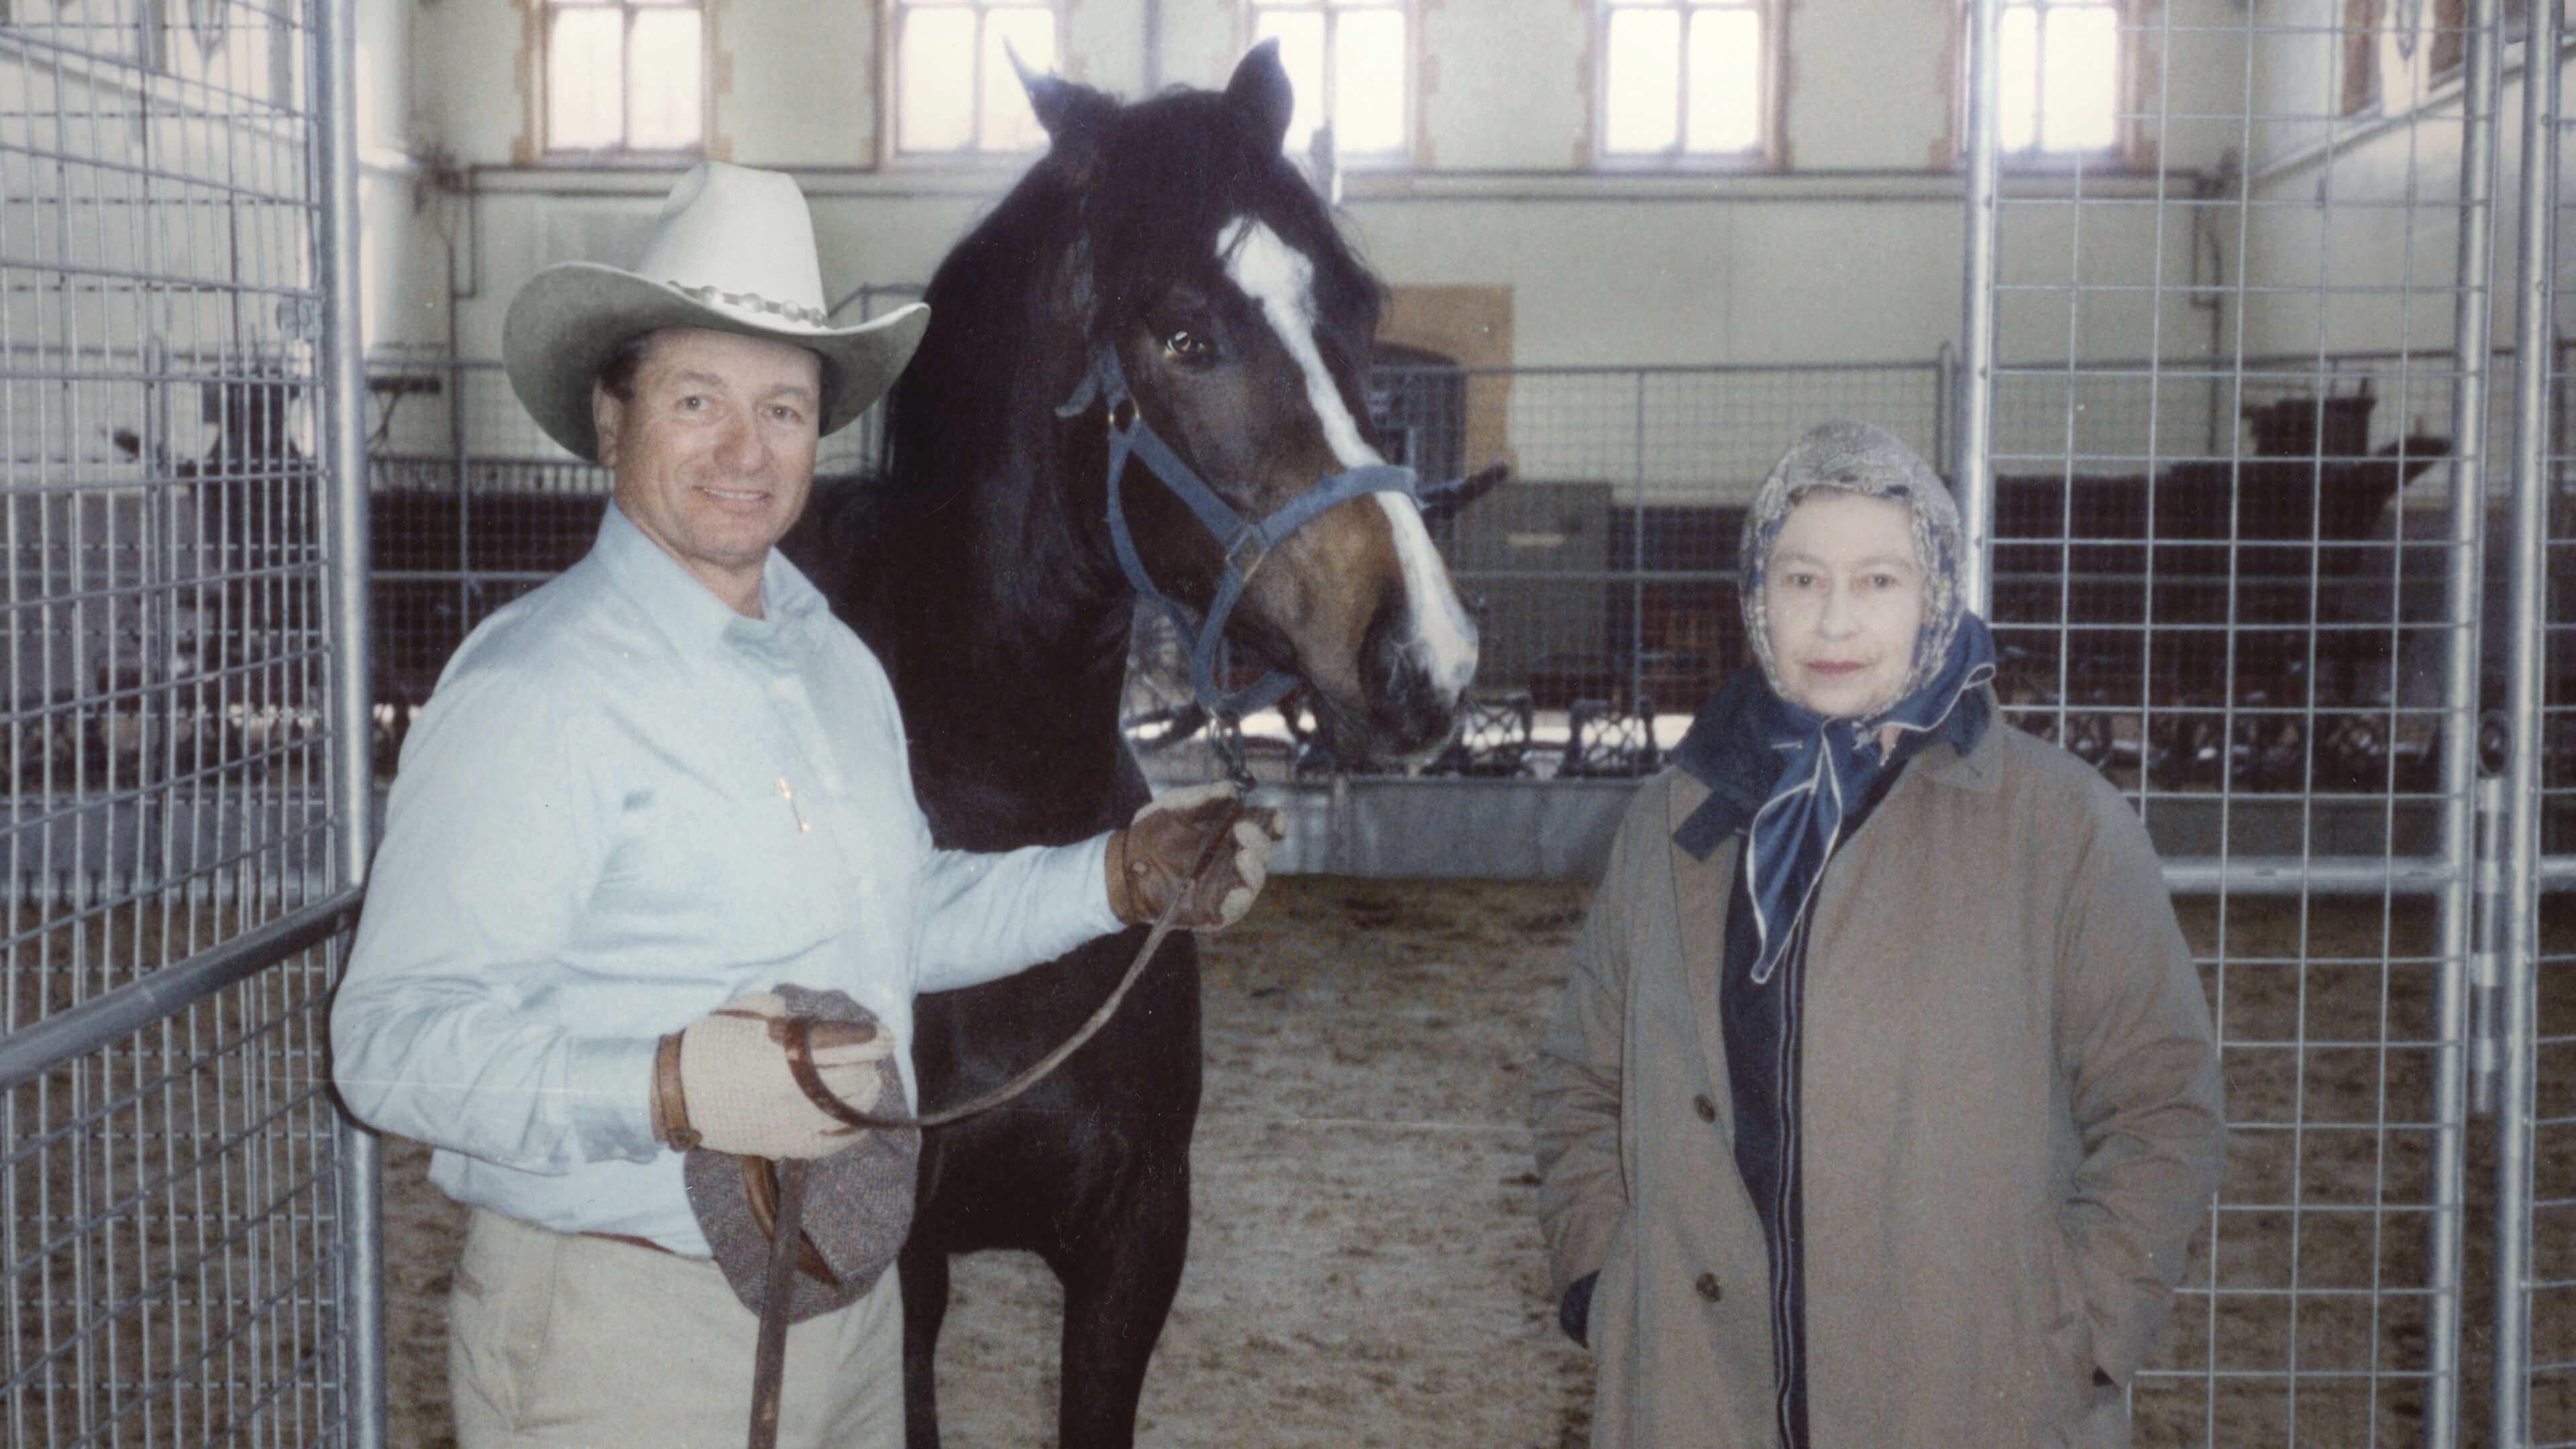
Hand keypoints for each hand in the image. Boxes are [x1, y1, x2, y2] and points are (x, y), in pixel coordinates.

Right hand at [652, 991, 895, 1158]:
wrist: (673, 1092)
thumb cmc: (709, 1044)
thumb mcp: (747, 1010)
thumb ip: (786, 1013)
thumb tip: (811, 1020)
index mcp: (786, 1057)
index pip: (852, 1048)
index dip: (875, 1040)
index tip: (883, 1034)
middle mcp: (796, 1094)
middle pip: (858, 1082)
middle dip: (868, 1065)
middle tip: (866, 1056)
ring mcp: (793, 1125)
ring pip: (852, 1114)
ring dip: (864, 1096)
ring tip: (861, 1083)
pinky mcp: (786, 1146)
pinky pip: (834, 1144)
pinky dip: (852, 1131)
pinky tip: (856, 1119)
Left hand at [1104, 783, 1286, 930]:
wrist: (1123, 864)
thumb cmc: (1152, 831)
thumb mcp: (1174, 806)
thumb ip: (1202, 797)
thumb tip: (1232, 791)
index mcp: (1231, 831)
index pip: (1264, 828)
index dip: (1276, 823)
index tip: (1277, 819)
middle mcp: (1233, 858)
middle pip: (1262, 853)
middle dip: (1259, 842)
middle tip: (1242, 830)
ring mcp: (1225, 885)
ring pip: (1253, 883)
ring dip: (1253, 870)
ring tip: (1242, 857)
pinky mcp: (1211, 911)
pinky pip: (1232, 911)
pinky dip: (1237, 903)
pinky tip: (1236, 893)